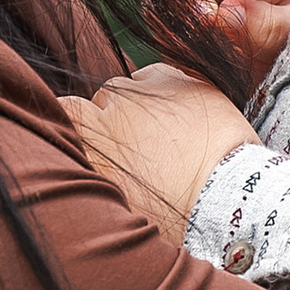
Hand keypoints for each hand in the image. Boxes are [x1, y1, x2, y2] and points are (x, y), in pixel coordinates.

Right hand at [63, 63, 258, 233]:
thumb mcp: (120, 205)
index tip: (87, 130)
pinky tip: (176, 112)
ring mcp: (147, 93)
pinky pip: (157, 75)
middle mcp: (115, 112)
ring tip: (161, 130)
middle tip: (137, 143)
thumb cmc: (173, 215)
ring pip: (128, 85)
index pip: (65, 110)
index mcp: (96, 143)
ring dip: (137, 101)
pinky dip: (161, 89)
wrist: (223, 199)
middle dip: (113, 116)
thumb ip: (98, 175)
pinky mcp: (178, 83)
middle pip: (101, 100)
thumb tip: (89, 168)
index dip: (74, 117)